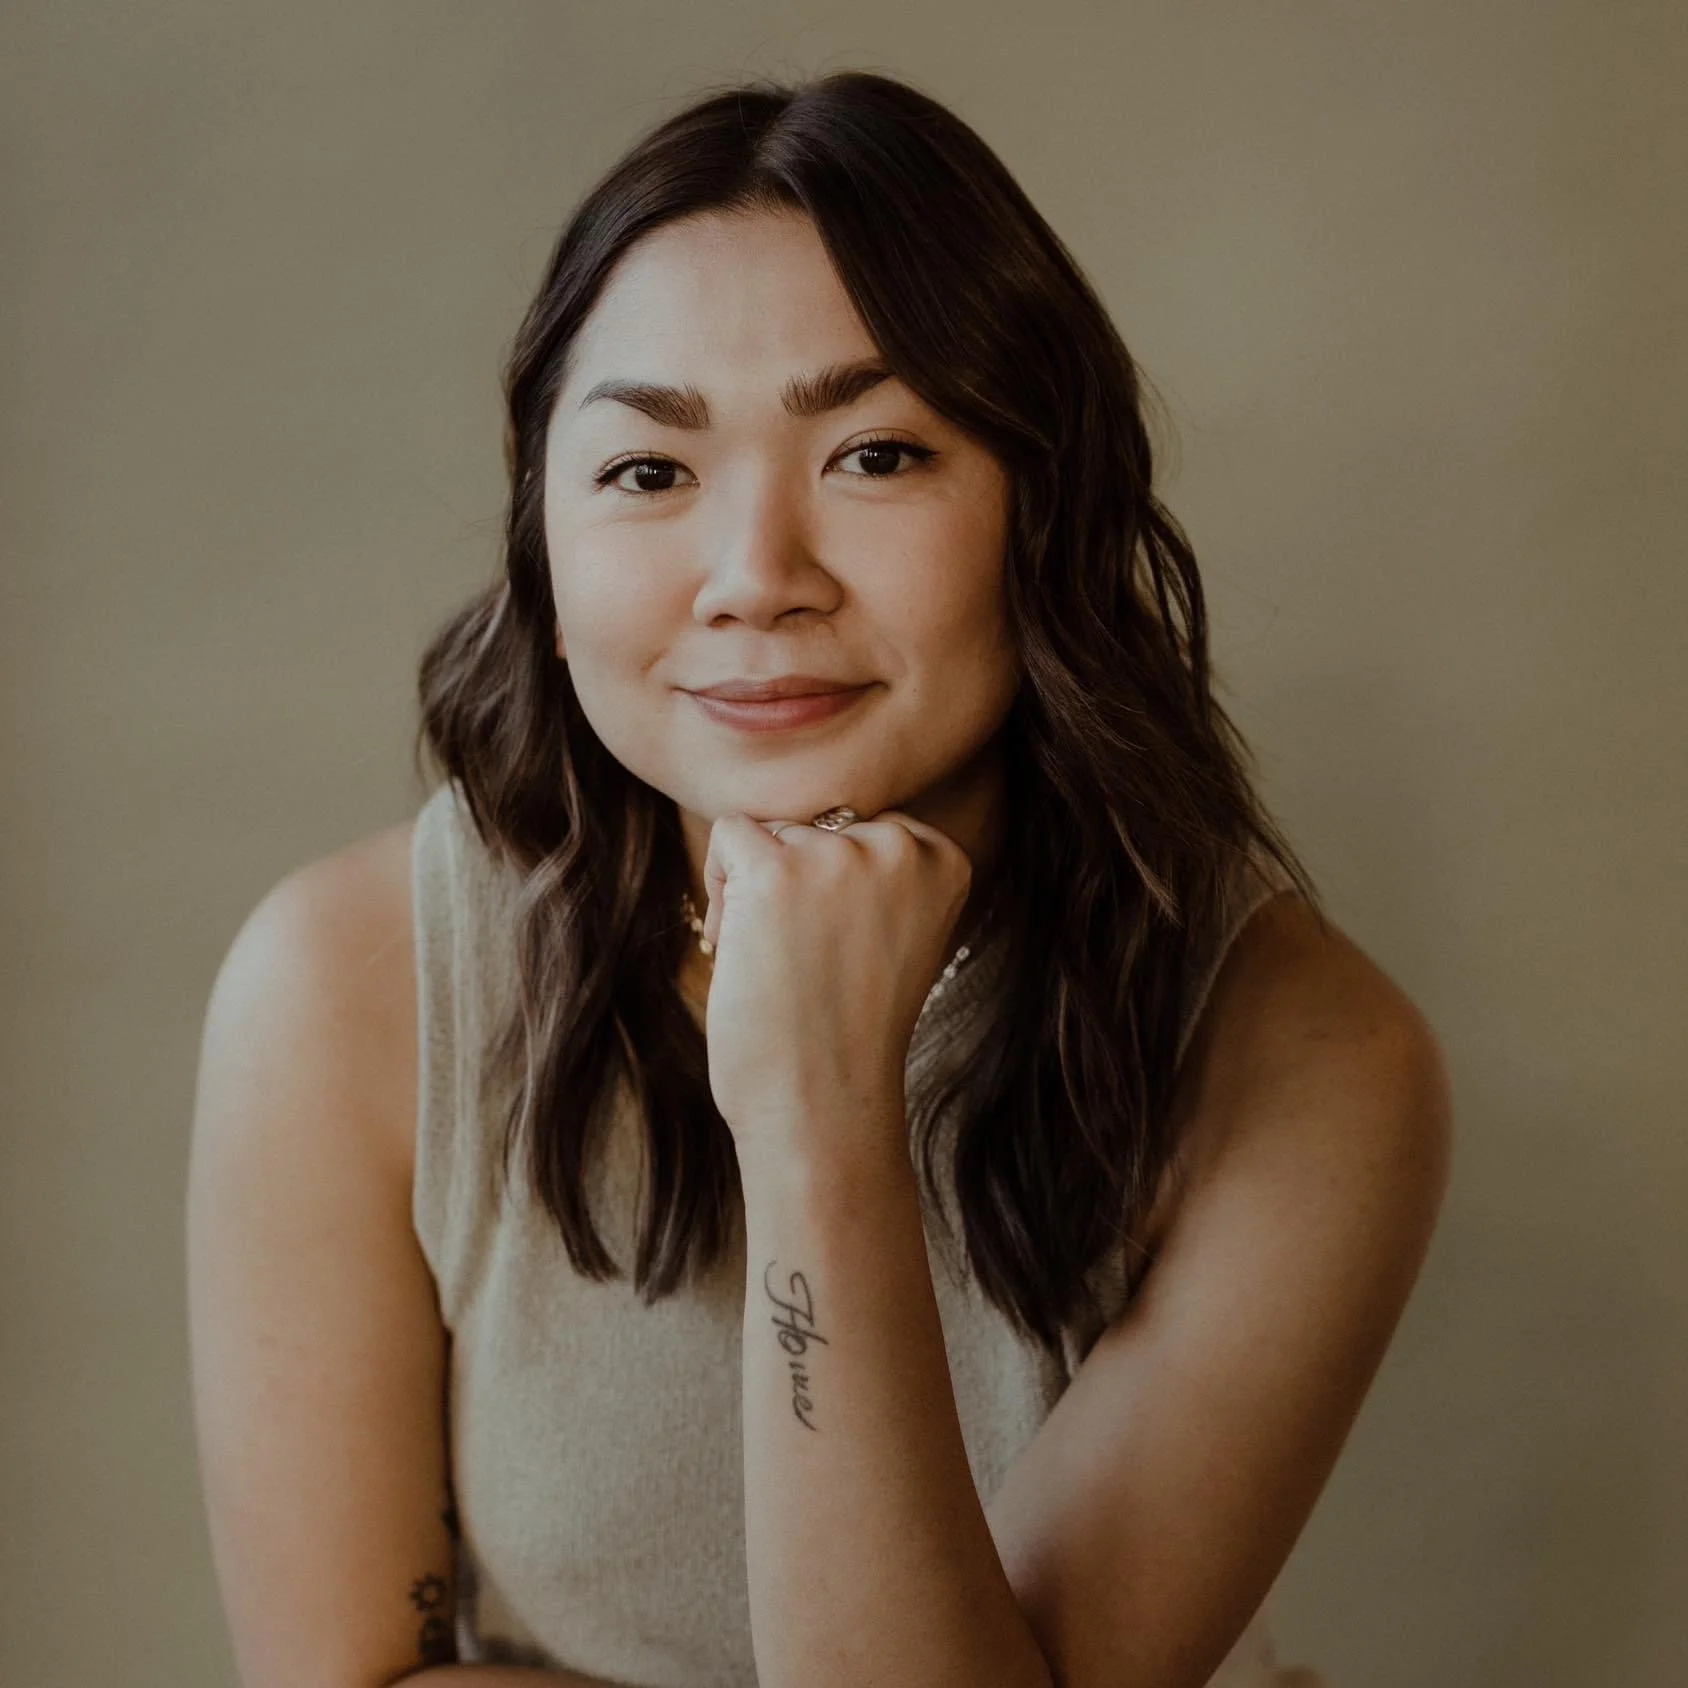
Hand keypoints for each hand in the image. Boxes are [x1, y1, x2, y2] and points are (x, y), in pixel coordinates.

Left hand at [699, 808, 972, 1171]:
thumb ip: (877, 876)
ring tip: (775, 962)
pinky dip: (720, 886)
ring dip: (755, 891)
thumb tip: (818, 819)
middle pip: (816, 826)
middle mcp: (897, 847)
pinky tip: (736, 943)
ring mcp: (837, 855)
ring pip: (772, 832)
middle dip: (794, 885)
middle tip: (805, 962)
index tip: (841, 947)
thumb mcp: (894, 935)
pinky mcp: (774, 870)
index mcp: (941, 860)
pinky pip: (730, 836)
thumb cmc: (848, 1031)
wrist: (822, 1103)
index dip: (835, 886)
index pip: (864, 827)